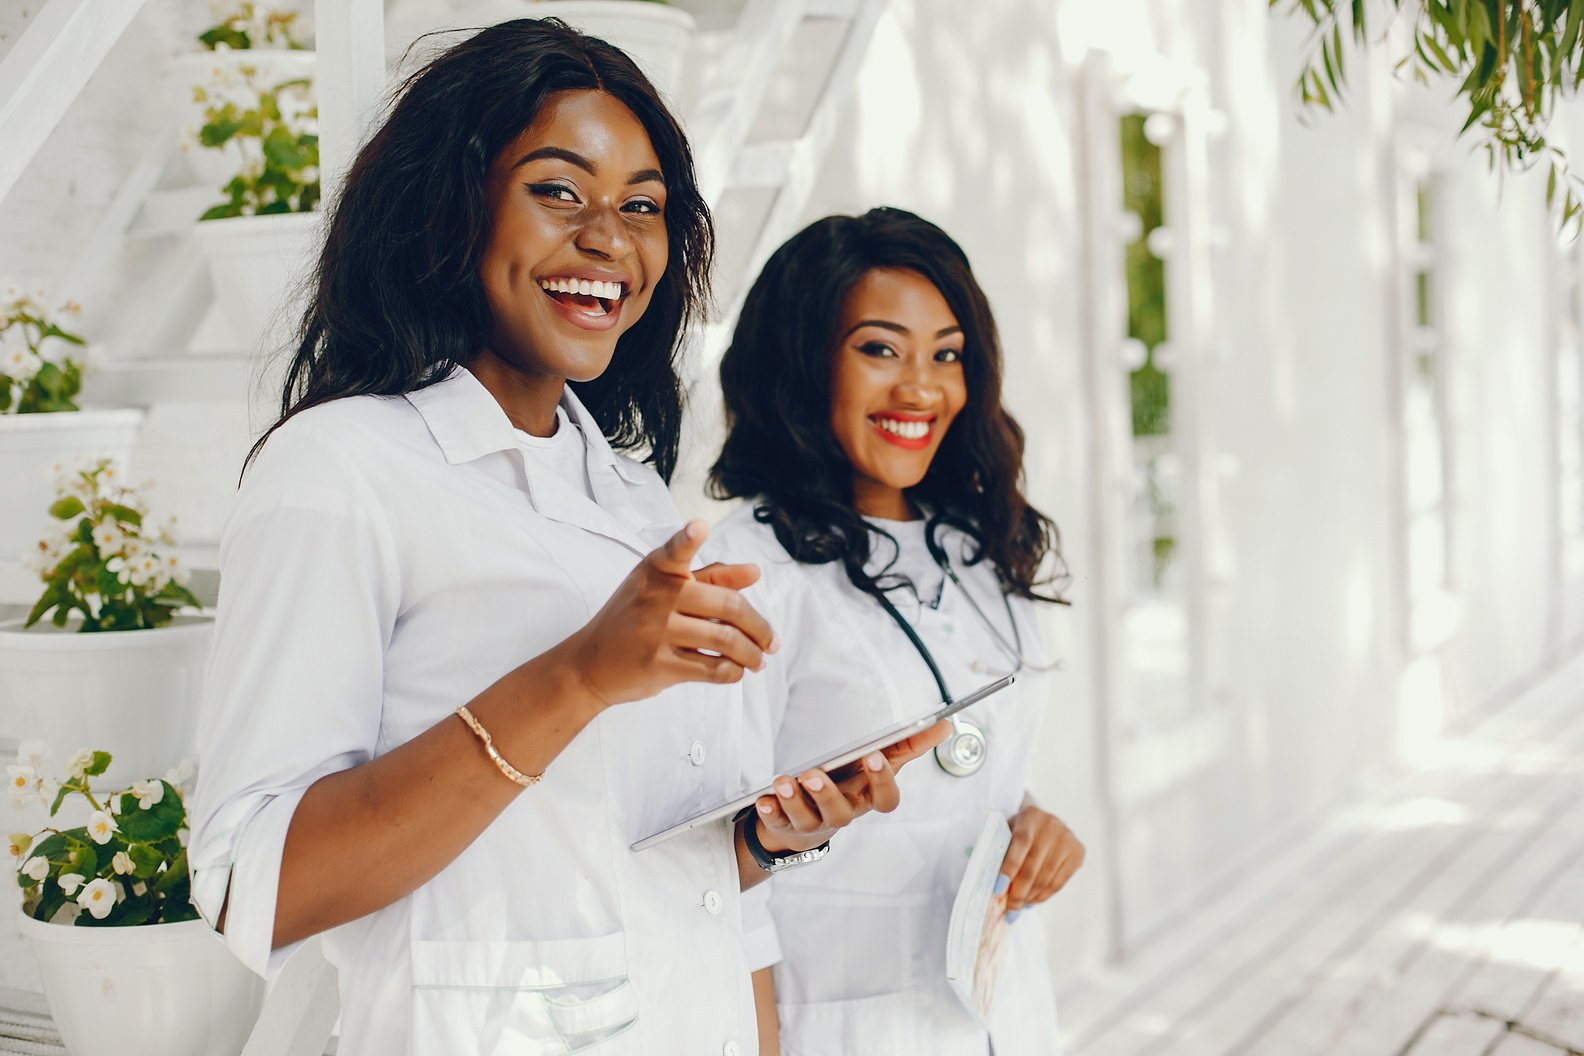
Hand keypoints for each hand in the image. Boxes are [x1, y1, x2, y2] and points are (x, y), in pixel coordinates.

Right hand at [564, 521, 776, 707]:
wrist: (588, 662)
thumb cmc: (633, 618)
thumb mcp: (660, 588)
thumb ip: (709, 577)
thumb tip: (754, 572)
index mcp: (656, 571)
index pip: (674, 551)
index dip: (687, 539)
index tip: (699, 526)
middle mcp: (655, 598)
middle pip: (728, 607)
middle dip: (759, 627)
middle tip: (772, 641)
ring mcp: (656, 632)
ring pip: (725, 641)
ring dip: (752, 654)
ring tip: (760, 660)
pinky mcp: (659, 665)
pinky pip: (712, 669)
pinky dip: (733, 672)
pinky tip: (737, 670)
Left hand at [752, 720, 951, 853]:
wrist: (814, 818)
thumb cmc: (851, 783)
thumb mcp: (879, 764)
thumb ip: (909, 745)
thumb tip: (945, 725)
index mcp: (867, 798)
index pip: (884, 799)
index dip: (881, 781)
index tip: (874, 755)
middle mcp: (844, 814)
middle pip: (842, 813)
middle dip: (827, 794)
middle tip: (814, 773)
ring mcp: (815, 823)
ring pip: (808, 818)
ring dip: (794, 800)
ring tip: (783, 782)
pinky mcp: (788, 826)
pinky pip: (778, 823)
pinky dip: (771, 812)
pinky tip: (764, 799)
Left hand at [997, 805, 1083, 917]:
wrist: (1043, 820)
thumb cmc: (1018, 830)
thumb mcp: (1008, 832)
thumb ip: (1002, 852)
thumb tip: (997, 889)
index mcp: (1030, 816)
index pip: (1020, 843)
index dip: (1010, 867)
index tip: (998, 889)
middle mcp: (1052, 825)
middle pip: (1033, 866)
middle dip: (1019, 892)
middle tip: (1009, 909)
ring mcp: (1067, 839)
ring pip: (1046, 877)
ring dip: (1030, 897)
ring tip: (1018, 907)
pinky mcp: (1078, 852)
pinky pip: (1059, 882)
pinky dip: (1044, 896)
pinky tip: (1032, 901)